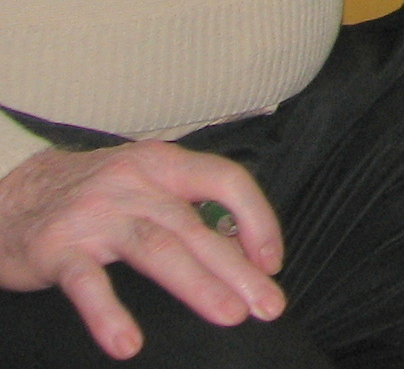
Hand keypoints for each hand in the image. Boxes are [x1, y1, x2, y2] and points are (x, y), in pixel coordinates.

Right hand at [0, 141, 284, 357]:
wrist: (9, 193)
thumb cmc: (92, 193)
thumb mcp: (144, 183)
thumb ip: (187, 206)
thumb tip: (242, 246)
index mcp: (162, 164)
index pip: (225, 180)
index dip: (257, 218)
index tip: (272, 261)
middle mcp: (133, 185)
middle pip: (195, 226)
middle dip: (238, 268)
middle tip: (269, 304)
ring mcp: (95, 217)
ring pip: (156, 249)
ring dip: (198, 284)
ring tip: (230, 314)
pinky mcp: (58, 249)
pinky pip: (87, 284)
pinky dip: (108, 314)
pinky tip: (128, 343)